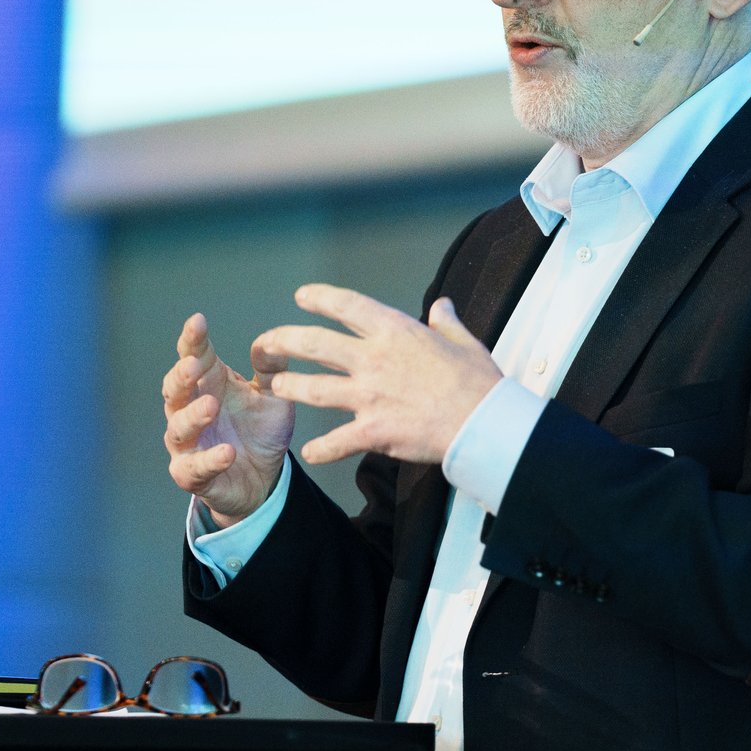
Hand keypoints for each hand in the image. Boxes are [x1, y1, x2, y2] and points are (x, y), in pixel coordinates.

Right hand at [163, 312, 296, 523]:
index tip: (198, 321)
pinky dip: (209, 459)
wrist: (264, 480)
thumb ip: (271, 370)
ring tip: (211, 406)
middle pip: (175, 389)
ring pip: (178, 427)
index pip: (194, 356)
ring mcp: (187, 443)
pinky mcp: (191, 475)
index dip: (193, 339)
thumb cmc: (260, 431)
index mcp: (208, 384)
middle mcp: (189, 410)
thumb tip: (270, 340)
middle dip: (181, 376)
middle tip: (193, 364)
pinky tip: (228, 453)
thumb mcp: (273, 397)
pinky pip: (194, 467)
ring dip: (192, 416)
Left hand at [252, 284, 503, 466]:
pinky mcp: (373, 431)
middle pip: (314, 344)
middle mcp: (374, 359)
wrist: (484, 424)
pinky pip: (335, 442)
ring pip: (313, 389)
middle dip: (283, 340)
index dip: (320, 298)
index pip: (346, 305)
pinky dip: (320, 450)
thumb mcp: (464, 342)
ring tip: (277, 385)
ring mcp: (369, 396)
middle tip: (266, 342)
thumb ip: (446, 322)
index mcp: (395, 332)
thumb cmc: (479, 383)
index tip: (302, 297)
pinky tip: (309, 453)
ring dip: (290, 386)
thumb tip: (442, 305)